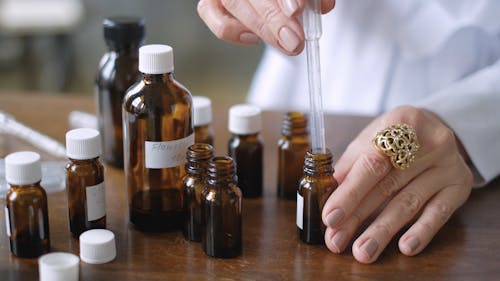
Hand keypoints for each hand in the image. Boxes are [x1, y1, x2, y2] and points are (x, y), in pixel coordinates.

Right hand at [197, 0, 334, 54]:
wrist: (270, 0)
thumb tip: (323, 6)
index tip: (298, 10)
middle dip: (274, 19)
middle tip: (295, 41)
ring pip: (233, 3)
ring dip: (262, 28)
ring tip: (287, 45)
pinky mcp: (210, 3)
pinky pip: (214, 18)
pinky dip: (233, 32)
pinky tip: (254, 39)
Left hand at [322, 106, 472, 262]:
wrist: (436, 129)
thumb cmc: (394, 138)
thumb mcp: (370, 140)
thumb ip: (349, 166)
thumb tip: (327, 197)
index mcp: (400, 122)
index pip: (371, 164)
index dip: (349, 193)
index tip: (330, 217)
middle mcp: (429, 141)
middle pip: (388, 185)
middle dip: (358, 217)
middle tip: (337, 241)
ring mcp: (448, 163)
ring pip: (409, 202)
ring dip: (383, 231)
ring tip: (363, 251)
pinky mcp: (460, 184)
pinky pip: (439, 212)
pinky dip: (421, 231)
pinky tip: (405, 247)